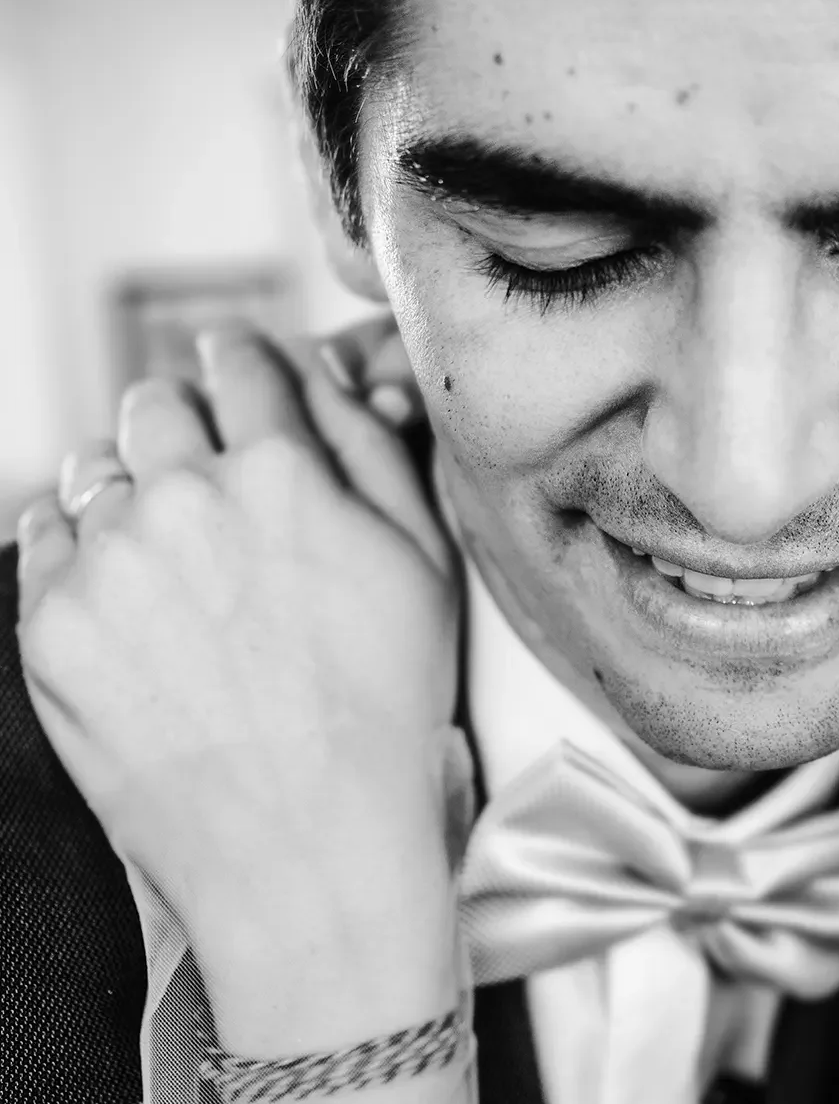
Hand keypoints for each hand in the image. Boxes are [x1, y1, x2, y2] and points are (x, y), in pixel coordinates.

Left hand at [15, 327, 461, 1059]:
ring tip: (180, 562)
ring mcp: (106, 561)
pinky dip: (85, 553)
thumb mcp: (425, 561)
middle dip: (187, 427)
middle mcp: (182, 497)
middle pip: (154, 400)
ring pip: (93, 466)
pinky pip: (45, 538)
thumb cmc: (385, 709)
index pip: (240, 360)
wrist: (308, 846)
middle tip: (220, 489)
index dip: (249, 370)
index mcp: (281, 471)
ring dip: (132, 490)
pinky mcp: (49, 626)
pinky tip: (141, 608)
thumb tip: (321, 372)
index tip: (245, 386)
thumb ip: (371, 444)